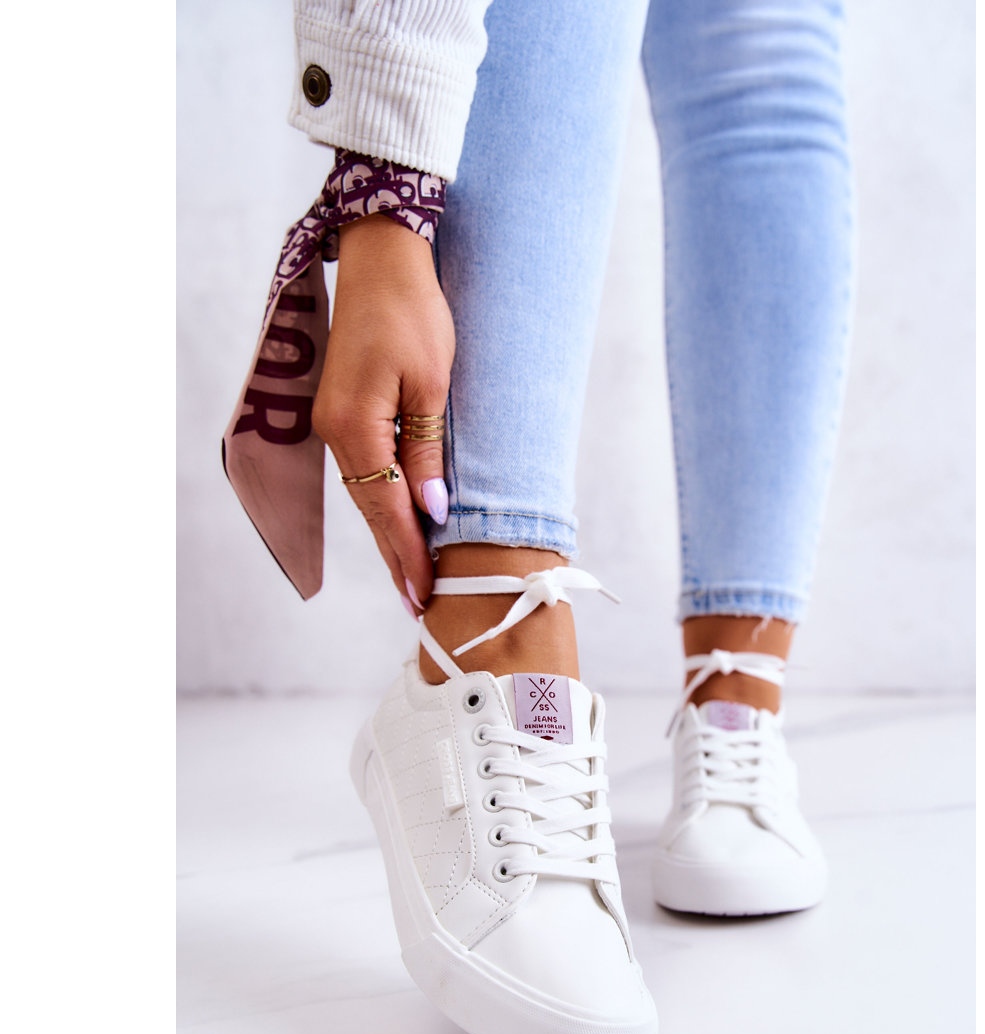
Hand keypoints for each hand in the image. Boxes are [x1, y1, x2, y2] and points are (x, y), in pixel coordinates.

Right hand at [312, 214, 453, 612]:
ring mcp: (332, 421)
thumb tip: (430, 509)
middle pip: (370, 509)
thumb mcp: (433, 383)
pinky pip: (363, 470)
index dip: (407, 553)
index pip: (387, 508)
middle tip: (417, 603)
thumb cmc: (415, 313)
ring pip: (365, 493)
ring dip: (388, 534)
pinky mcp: (340, 410)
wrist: (382, 259)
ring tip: (411, 576)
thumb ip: (426, 450)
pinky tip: (396, 522)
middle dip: (396, 557)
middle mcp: (335, 431)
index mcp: (356, 427)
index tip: (424, 593)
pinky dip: (381, 502)